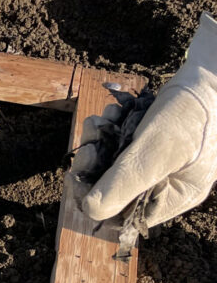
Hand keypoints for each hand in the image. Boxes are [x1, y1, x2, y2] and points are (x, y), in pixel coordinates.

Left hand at [83, 13, 216, 228]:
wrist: (213, 66)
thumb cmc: (193, 109)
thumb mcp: (155, 150)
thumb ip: (123, 183)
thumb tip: (90, 210)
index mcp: (176, 197)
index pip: (126, 216)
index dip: (97, 201)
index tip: (78, 179)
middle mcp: (170, 183)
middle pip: (117, 190)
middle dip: (96, 167)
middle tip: (87, 147)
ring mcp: (163, 160)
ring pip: (116, 163)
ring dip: (100, 143)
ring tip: (98, 122)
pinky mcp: (155, 138)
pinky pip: (124, 142)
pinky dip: (111, 128)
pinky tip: (110, 113)